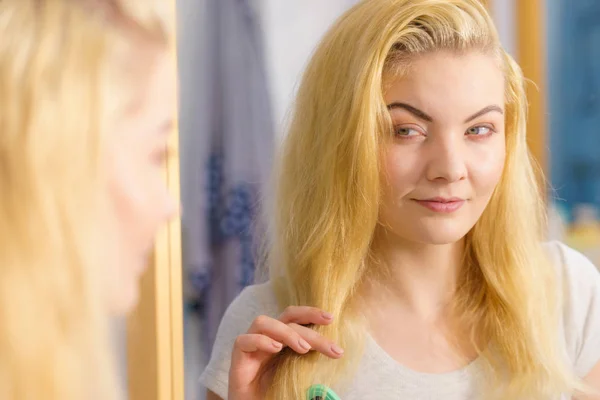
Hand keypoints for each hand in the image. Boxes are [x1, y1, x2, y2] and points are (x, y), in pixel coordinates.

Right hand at [228, 306, 343, 399]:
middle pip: (285, 318)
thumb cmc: (276, 394)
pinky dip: (261, 341)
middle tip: (329, 347)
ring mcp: (250, 346)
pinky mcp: (237, 358)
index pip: (295, 318)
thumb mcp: (298, 376)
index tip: (331, 319)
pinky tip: (275, 349)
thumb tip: (337, 352)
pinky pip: (244, 340)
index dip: (311, 314)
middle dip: (309, 328)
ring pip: (263, 322)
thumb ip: (310, 363)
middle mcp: (266, 338)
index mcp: (282, 339)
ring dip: (286, 332)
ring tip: (304, 349)